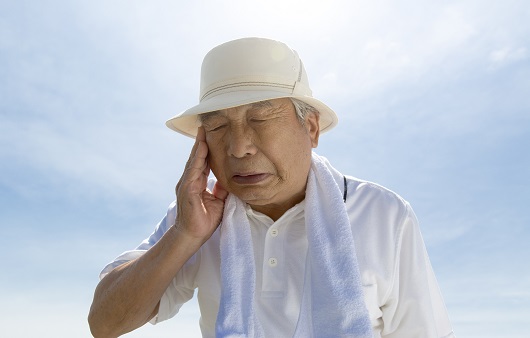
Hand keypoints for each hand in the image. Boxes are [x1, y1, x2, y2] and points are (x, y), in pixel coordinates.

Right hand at [175, 126, 228, 241]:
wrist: (193, 235)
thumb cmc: (205, 220)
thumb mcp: (219, 201)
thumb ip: (222, 188)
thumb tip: (230, 177)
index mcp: (197, 182)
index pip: (202, 162)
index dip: (207, 149)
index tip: (211, 135)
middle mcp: (190, 180)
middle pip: (196, 158)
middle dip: (201, 142)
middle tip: (205, 126)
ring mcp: (186, 184)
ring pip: (194, 161)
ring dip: (198, 147)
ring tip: (202, 133)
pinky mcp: (187, 190)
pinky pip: (192, 171)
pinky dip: (196, 159)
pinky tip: (200, 149)